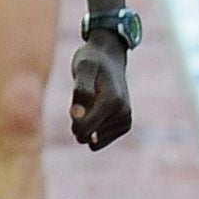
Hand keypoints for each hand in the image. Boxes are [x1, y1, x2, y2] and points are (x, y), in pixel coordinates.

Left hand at [69, 33, 133, 148]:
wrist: (110, 57)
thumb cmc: (92, 62)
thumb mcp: (83, 68)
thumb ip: (80, 90)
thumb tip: (77, 115)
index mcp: (112, 102)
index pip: (83, 129)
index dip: (73, 121)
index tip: (75, 106)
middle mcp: (123, 113)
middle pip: (86, 135)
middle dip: (79, 123)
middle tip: (85, 102)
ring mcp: (126, 120)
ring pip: (93, 139)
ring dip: (87, 124)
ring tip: (93, 103)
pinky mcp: (125, 124)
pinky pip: (100, 141)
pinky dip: (93, 130)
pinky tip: (97, 112)